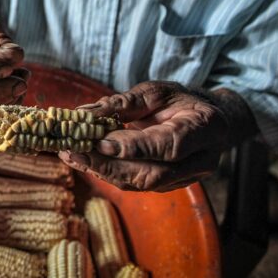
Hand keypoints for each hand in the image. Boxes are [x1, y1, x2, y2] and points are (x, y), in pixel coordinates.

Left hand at [58, 81, 253, 191]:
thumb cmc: (181, 101)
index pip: (169, 145)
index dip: (135, 147)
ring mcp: (185, 178)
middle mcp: (200, 160)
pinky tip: (83, 161)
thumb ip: (125, 102)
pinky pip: (135, 184)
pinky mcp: (168, 185)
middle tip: (74, 152)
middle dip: (110, 165)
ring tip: (71, 155)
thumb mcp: (157, 92)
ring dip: (102, 171)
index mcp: (205, 129)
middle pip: (152, 174)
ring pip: (140, 183)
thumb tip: (86, 112)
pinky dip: (107, 173)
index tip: (101, 143)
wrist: (206, 121)